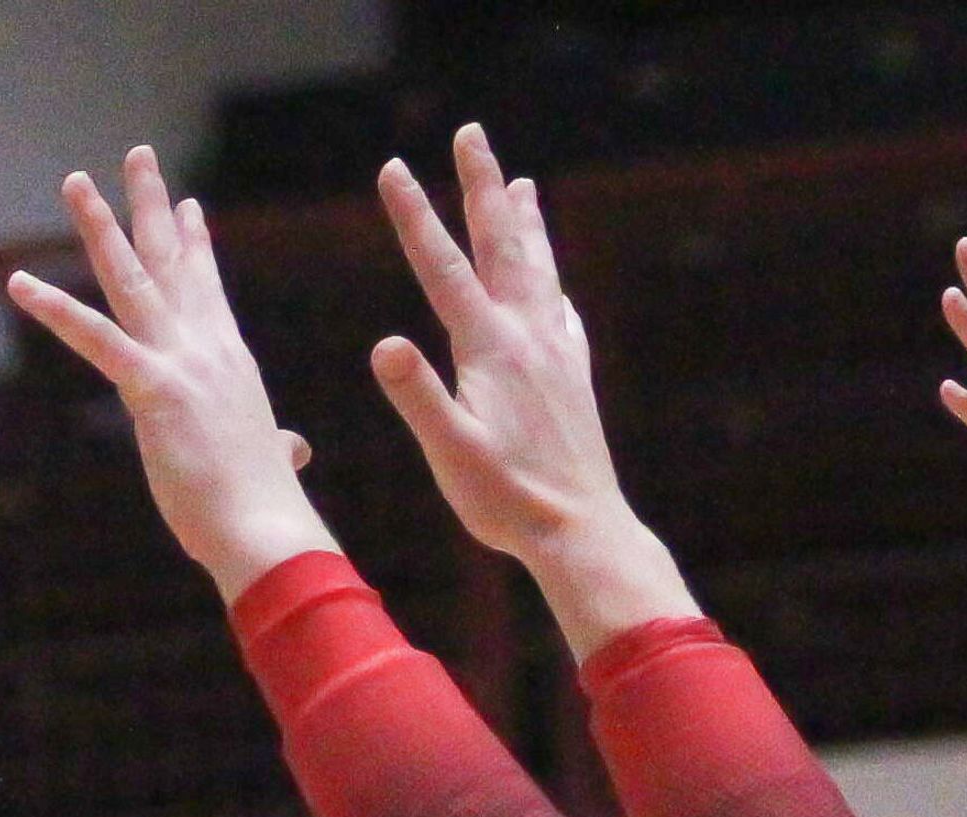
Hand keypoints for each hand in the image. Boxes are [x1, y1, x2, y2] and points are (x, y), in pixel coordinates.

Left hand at [7, 149, 332, 602]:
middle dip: (151, 205)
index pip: (208, 291)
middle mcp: (209, 350)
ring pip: (133, 280)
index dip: (195, 244)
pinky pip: (96, 338)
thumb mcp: (270, 462)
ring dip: (101, 226)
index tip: (187, 204)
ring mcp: (183, 364)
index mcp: (231, 365)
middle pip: (173, 263)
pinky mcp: (154, 390)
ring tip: (76, 181)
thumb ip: (280, 446)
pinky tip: (19, 283)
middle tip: (137, 156)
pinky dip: (55, 309)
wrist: (268, 534)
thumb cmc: (266, 507)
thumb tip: (294, 450)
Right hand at [369, 124, 693, 656]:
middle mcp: (529, 338)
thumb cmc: (508, 500)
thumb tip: (384, 344)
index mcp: (490, 348)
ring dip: (526, 223)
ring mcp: (557, 355)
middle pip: (502, 245)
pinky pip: (563, 314)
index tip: (391, 167)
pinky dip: (553, 284)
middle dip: (481, 187)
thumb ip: (418, 395)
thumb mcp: (450, 452)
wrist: (582, 532)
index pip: (442, 266)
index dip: (414, 215)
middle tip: (472, 135)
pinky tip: (555, 287)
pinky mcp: (574, 380)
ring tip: (522, 183)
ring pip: (539, 270)